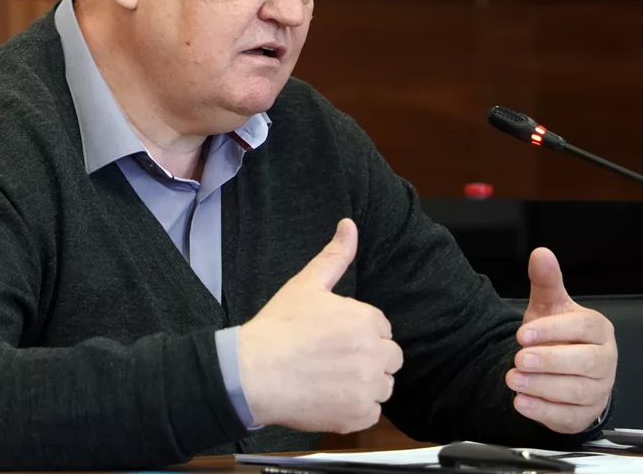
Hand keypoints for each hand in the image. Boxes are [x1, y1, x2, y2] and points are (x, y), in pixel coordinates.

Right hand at [239, 219, 403, 432]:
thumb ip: (335, 256)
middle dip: (368, 357)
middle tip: (334, 359)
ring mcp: (367, 388)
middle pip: (389, 357)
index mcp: (366, 320)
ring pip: (383, 386)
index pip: (381, 327)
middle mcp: (374, 354)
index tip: (333, 337)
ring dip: (364, 384)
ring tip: (331, 378)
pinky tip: (329, 397)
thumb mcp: (306, 284)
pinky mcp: (358, 416)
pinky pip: (372, 413)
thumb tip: (349, 225)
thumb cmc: (278, 327)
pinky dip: (354, 409)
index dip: (358, 331)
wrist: (253, 373)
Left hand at [506, 248, 616, 433]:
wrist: (560, 369)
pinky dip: (544, 411)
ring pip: (577, 391)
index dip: (553, 331)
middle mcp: (604, 361)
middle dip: (550, 361)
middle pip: (585, 363)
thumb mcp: (549, 306)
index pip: (582, 328)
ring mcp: (598, 390)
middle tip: (519, 359)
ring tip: (512, 379)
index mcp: (598, 330)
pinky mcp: (584, 415)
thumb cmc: (557, 334)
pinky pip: (568, 416)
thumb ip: (546, 282)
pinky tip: (521, 402)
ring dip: (543, 387)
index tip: (522, 334)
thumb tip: (541, 253)